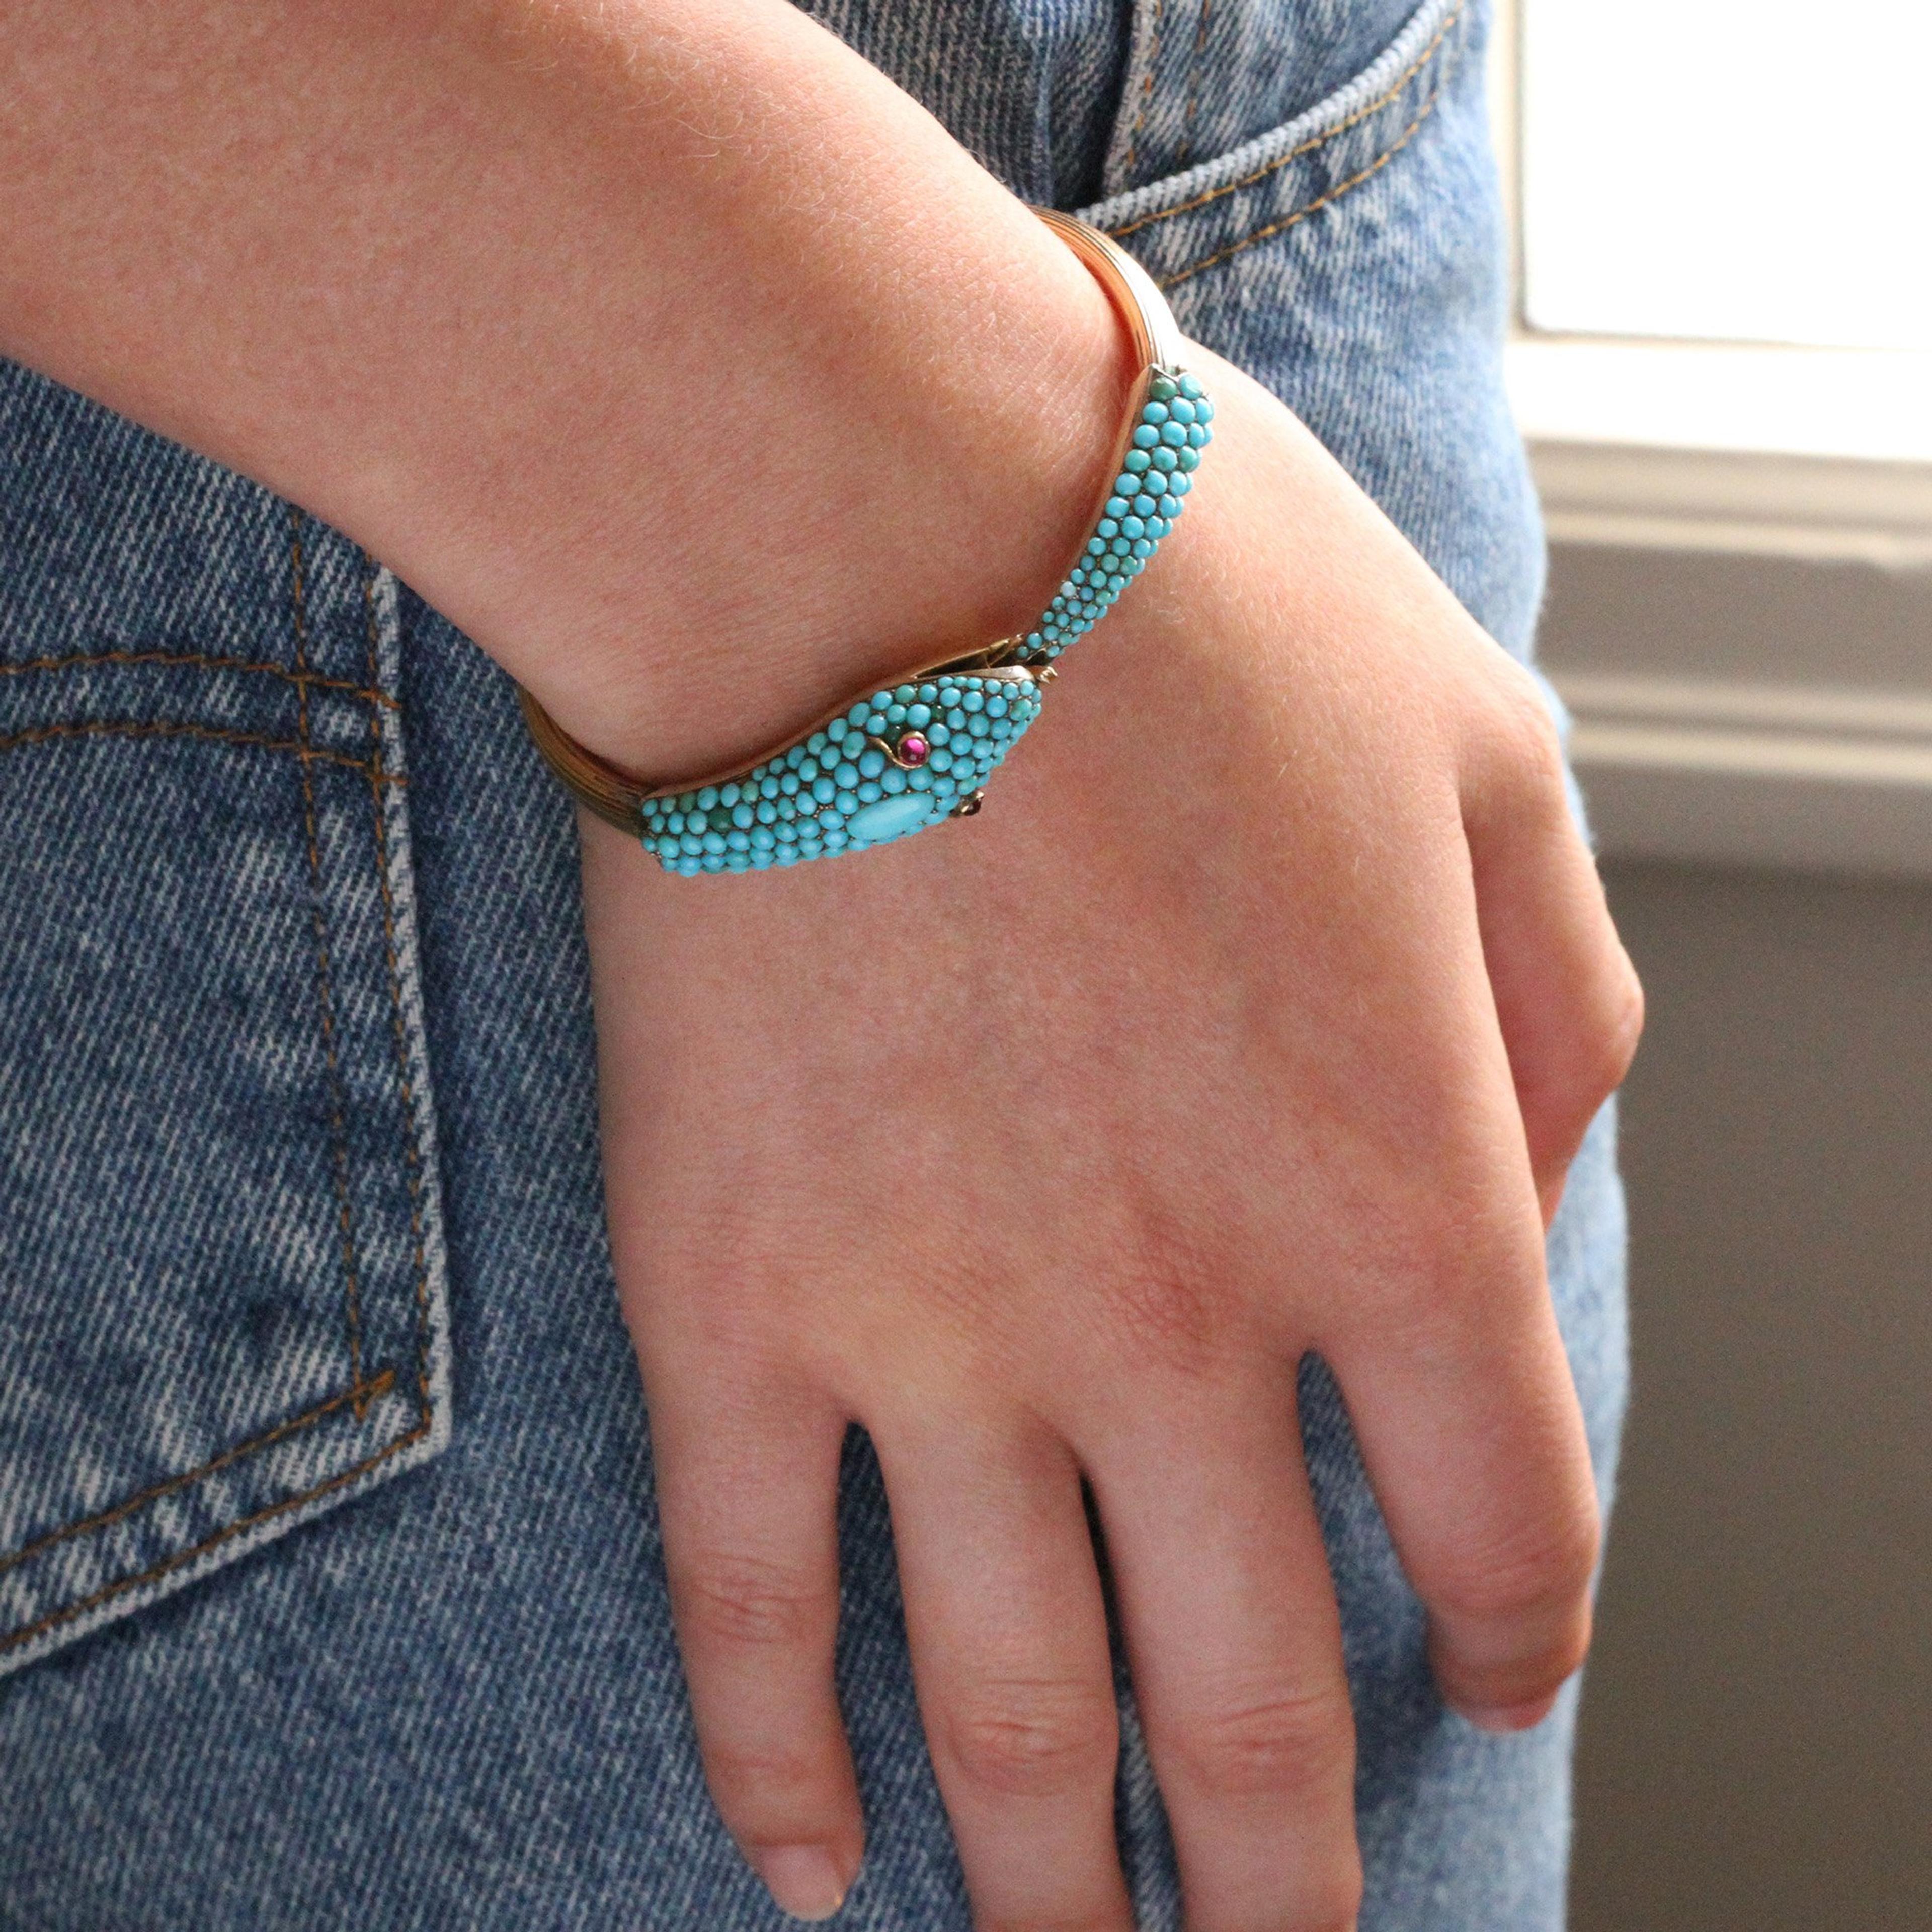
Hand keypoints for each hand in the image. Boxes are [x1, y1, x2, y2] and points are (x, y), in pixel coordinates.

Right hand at [580, 348, 1642, 1926]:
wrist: (856, 513)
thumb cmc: (1175, 598)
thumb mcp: (1490, 754)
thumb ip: (1561, 1003)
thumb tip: (1549, 1179)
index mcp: (1393, 1194)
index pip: (1502, 1525)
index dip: (1512, 1633)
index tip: (1484, 1678)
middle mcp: (1178, 1325)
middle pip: (1257, 1706)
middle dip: (1288, 1878)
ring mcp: (935, 1338)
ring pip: (1015, 1714)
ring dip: (1062, 1886)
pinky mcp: (733, 1301)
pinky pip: (747, 1600)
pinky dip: (777, 1760)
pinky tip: (809, 1867)